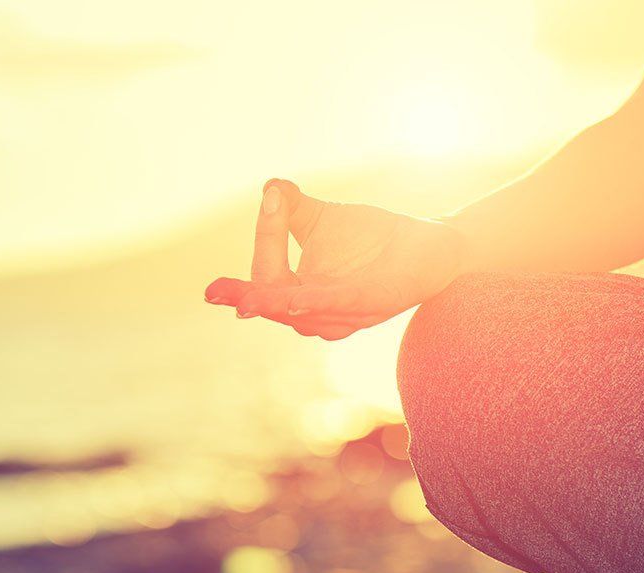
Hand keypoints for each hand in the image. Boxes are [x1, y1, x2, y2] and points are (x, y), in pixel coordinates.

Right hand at [205, 179, 469, 339]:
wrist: (430, 246)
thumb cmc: (373, 239)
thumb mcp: (322, 219)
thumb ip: (290, 206)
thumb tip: (268, 186)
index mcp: (297, 295)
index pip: (265, 273)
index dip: (266, 236)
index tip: (272, 197)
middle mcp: (314, 314)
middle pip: (270, 301)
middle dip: (242, 297)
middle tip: (212, 292)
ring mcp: (340, 315)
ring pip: (296, 312)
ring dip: (270, 305)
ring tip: (242, 301)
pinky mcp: (365, 304)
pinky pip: (331, 306)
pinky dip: (309, 302)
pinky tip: (292, 297)